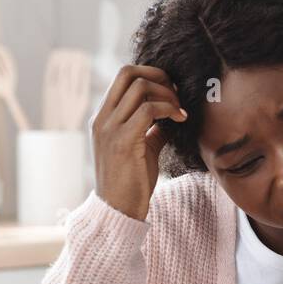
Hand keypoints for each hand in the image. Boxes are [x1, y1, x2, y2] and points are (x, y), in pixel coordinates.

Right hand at [92, 64, 187, 218]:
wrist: (118, 211)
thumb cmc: (131, 183)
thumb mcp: (142, 149)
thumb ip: (151, 130)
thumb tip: (171, 117)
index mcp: (103, 117)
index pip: (123, 76)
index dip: (151, 75)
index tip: (171, 91)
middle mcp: (102, 118)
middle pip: (128, 72)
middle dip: (159, 76)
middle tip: (177, 94)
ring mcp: (110, 128)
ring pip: (139, 87)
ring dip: (167, 94)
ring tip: (180, 111)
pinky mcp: (123, 141)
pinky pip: (148, 109)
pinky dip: (169, 109)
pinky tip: (180, 120)